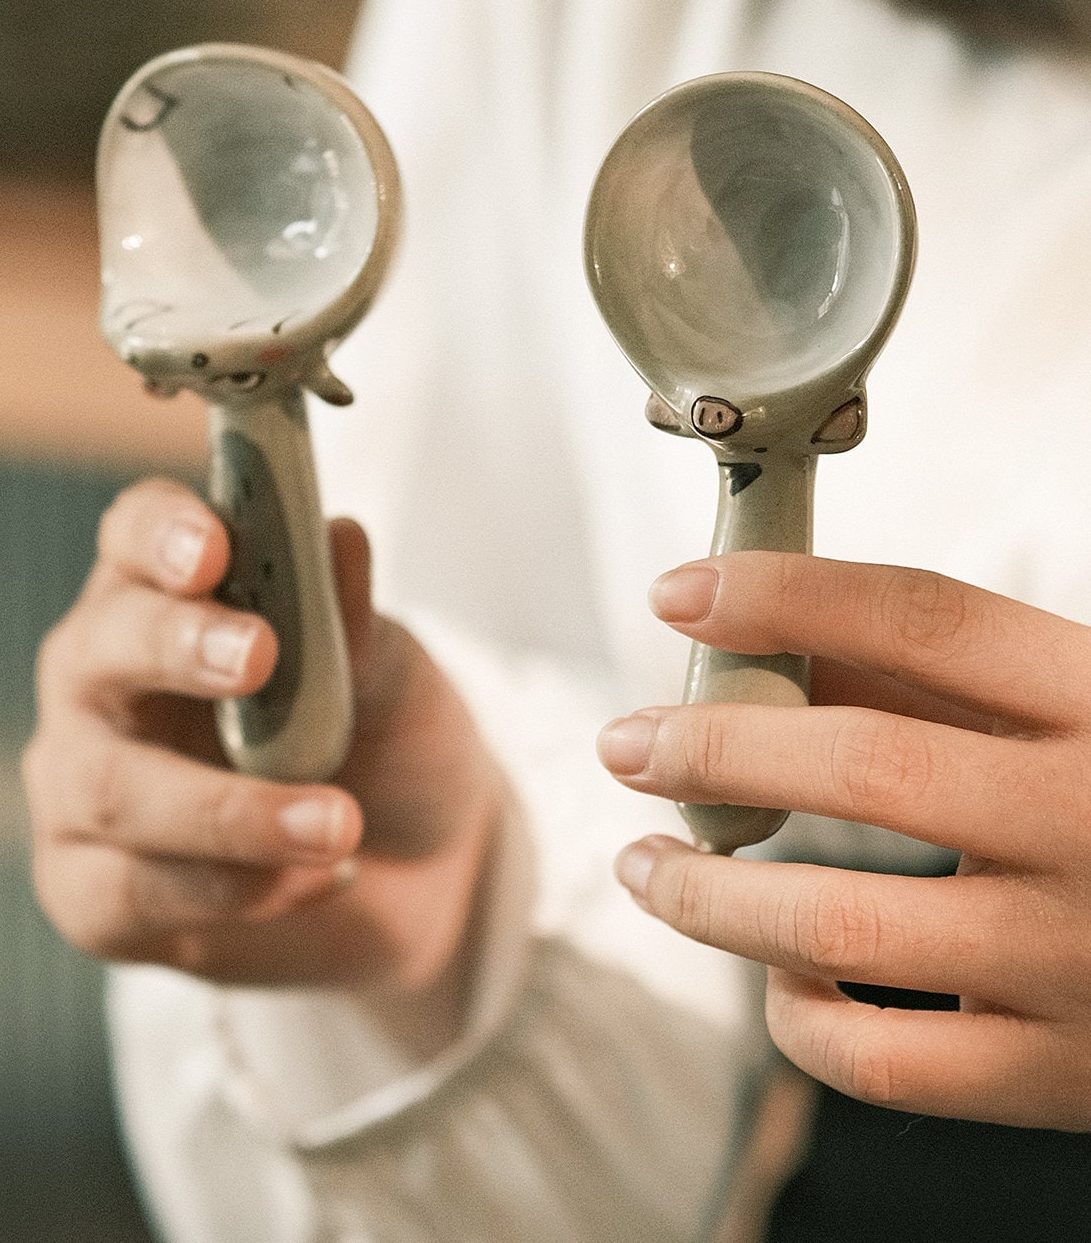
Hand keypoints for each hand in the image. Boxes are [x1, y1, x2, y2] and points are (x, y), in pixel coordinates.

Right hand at [26, 480, 500, 1047]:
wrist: (416, 868)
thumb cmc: (383, 736)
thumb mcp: (392, 675)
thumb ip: (353, 620)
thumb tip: (342, 538)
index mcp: (166, 590)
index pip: (137, 534)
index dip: (163, 533)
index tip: (215, 547)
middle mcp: (104, 675)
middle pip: (100, 647)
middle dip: (177, 647)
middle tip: (260, 657)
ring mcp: (83, 782)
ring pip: (113, 788)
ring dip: (230, 808)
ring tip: (339, 822)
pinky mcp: (89, 890)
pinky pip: (133, 890)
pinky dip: (236, 887)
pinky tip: (319, 877)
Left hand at [596, 553, 1090, 1129]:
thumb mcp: (1071, 711)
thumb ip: (932, 676)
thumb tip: (765, 650)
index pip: (926, 617)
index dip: (787, 596)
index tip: (676, 595)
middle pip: (865, 766)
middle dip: (714, 748)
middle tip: (625, 744)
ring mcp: (1076, 959)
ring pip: (841, 925)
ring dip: (708, 894)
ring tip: (643, 864)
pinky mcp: (1058, 1076)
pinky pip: (883, 1064)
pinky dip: (800, 1021)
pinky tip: (778, 979)